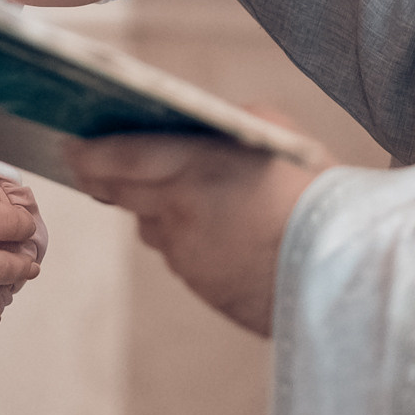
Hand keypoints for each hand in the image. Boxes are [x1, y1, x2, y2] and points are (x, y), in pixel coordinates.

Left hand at [67, 123, 328, 336]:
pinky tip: (212, 230)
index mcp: (195, 166)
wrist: (345, 267)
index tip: (68, 145)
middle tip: (84, 165)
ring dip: (151, 209)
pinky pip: (183, 256)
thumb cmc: (313, 190)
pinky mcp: (205, 286)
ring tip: (159, 192)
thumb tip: (193, 132)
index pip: (121, 157)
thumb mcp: (271, 133)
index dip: (89, 153)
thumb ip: (221, 128)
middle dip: (100, 177)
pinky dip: (188, 240)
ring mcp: (190, 255)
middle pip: (122, 193)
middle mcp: (181, 212)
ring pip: (153, 227)